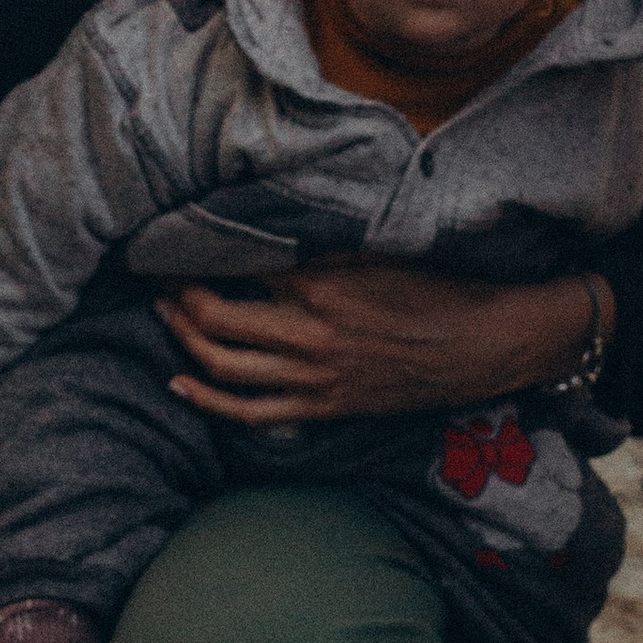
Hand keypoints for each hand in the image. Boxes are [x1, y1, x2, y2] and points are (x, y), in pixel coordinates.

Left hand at [159, 262, 607, 427]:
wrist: (481, 344)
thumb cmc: (435, 287)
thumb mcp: (376, 250)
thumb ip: (319, 244)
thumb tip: (264, 229)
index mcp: (320, 283)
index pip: (237, 264)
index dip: (199, 252)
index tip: (178, 239)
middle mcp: (308, 332)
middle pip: (214, 318)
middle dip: (178, 296)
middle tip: (161, 277)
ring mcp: (313, 376)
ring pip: (222, 367)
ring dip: (183, 340)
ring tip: (166, 315)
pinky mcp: (322, 406)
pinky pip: (250, 413)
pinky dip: (208, 401)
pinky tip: (180, 386)